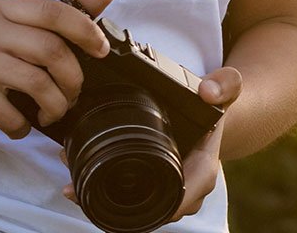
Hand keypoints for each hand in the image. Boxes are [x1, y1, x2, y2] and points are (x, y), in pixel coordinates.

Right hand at [0, 0, 115, 140]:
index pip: (52, 10)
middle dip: (72, 77)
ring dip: (56, 104)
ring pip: (37, 82)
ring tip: (53, 110)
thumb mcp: (24, 30)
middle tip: (73, 92)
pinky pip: (14, 114)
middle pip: (50, 48)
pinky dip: (26, 125)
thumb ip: (65, 10)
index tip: (101, 50)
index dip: (85, 30)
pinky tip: (23, 122)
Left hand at [59, 65, 243, 220]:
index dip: (142, 209)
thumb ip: (225, 83)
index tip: (107, 193)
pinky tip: (81, 181)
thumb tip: (207, 92)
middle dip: (109, 203)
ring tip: (70, 183)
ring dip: (103, 199)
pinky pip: (131, 201)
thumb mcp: (226, 88)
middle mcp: (186, 192)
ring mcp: (170, 195)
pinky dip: (106, 193)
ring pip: (135, 210)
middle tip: (73, 187)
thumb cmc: (215, 107)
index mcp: (202, 173)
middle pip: (147, 213)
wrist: (215, 119)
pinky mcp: (155, 190)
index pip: (175, 204)